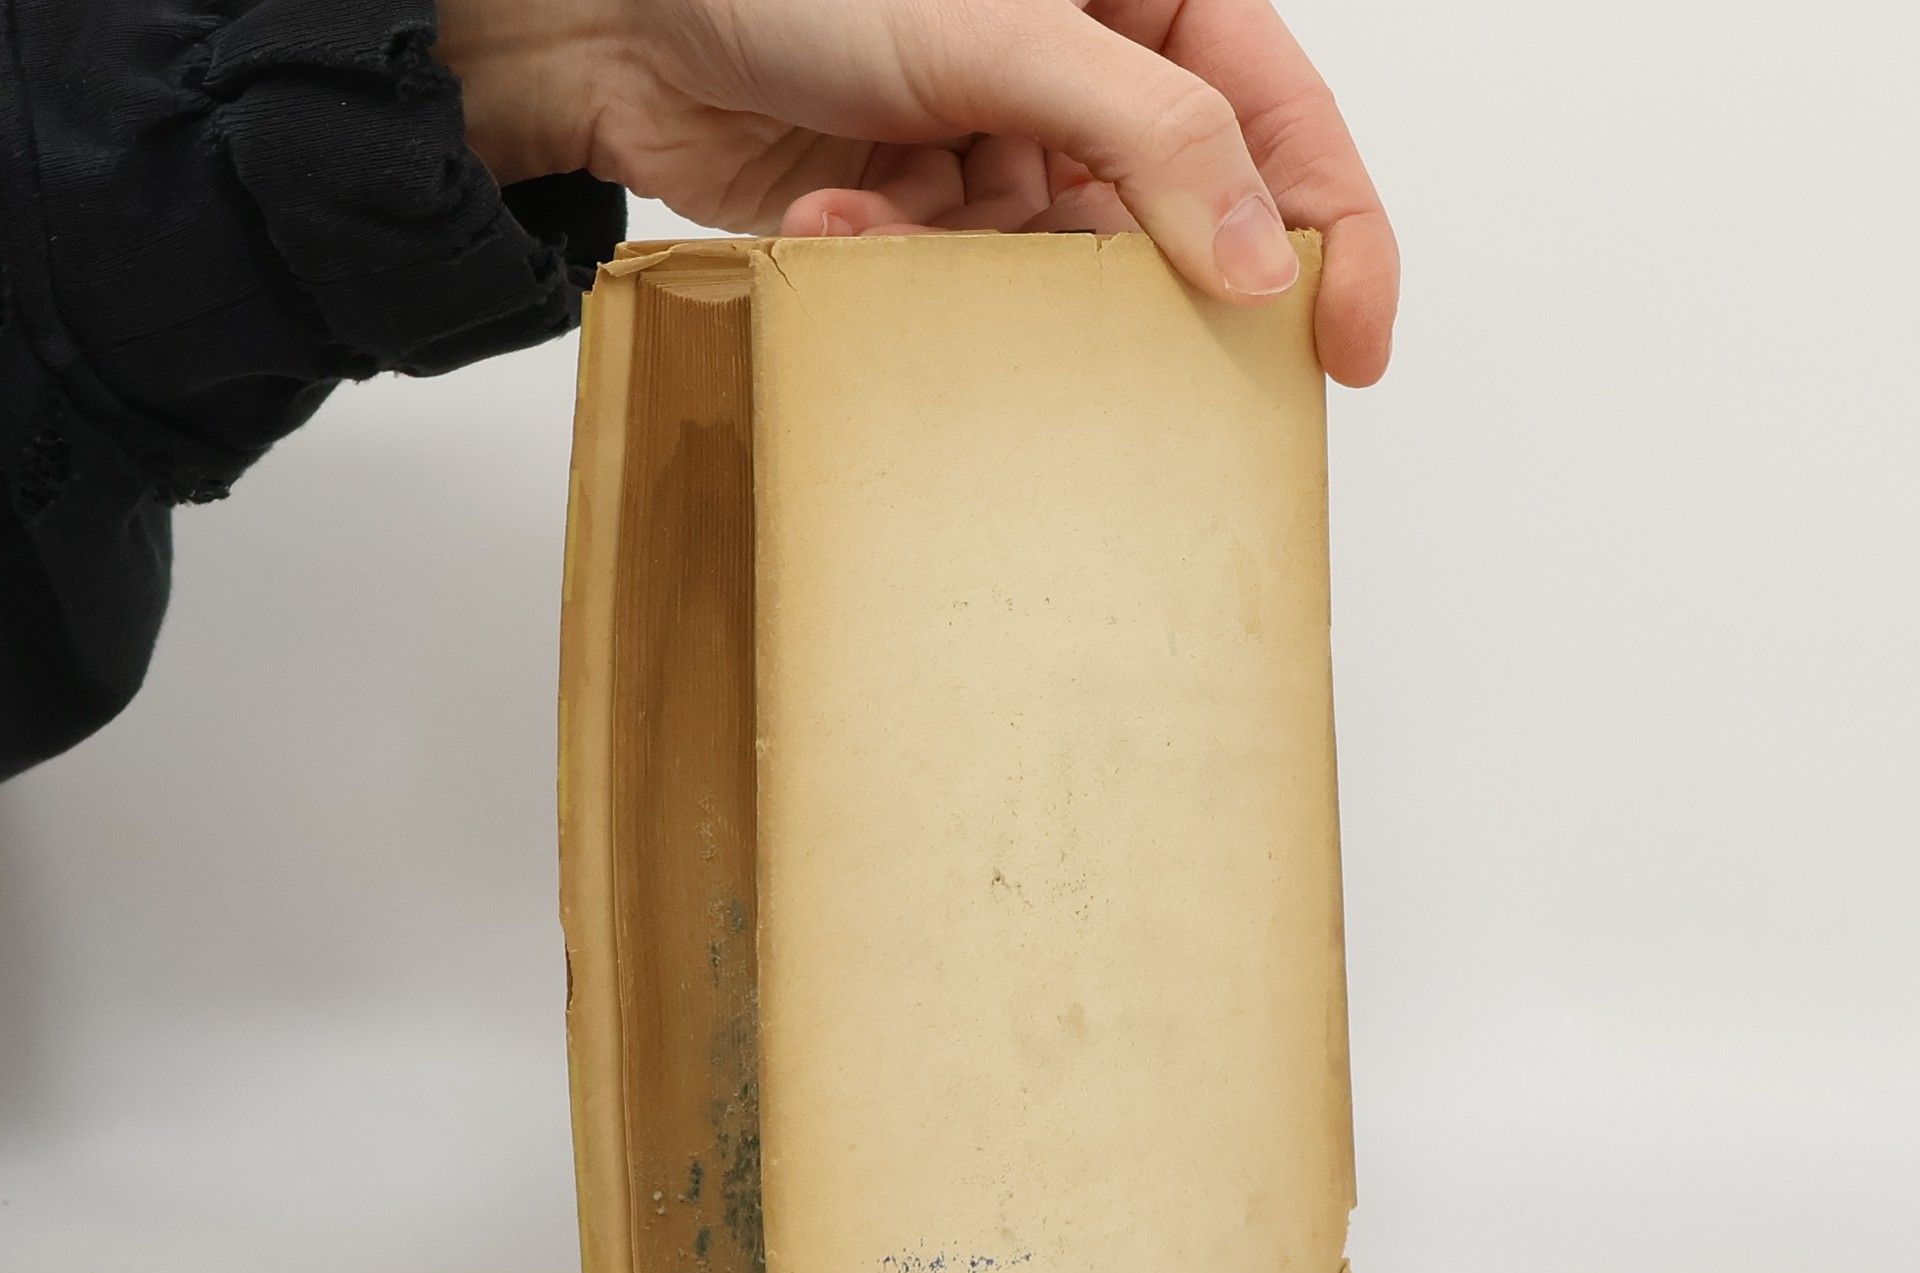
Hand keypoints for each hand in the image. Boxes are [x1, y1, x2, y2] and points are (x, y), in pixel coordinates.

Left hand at [436, 0, 1397, 384]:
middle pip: (1180, 218)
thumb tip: (1260, 256)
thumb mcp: (1008, 26)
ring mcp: (1008, 151)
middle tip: (1144, 369)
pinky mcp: (931, 215)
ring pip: (1062, 272)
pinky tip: (840, 214)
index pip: (1282, 123)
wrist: (624, 6)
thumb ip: (1150, 136)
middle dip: (1139, 288)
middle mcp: (1089, 79)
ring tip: (902, 216)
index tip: (1349, 346)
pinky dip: (907, 268)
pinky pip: (965, 284)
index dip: (1334, 235)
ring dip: (987, 277)